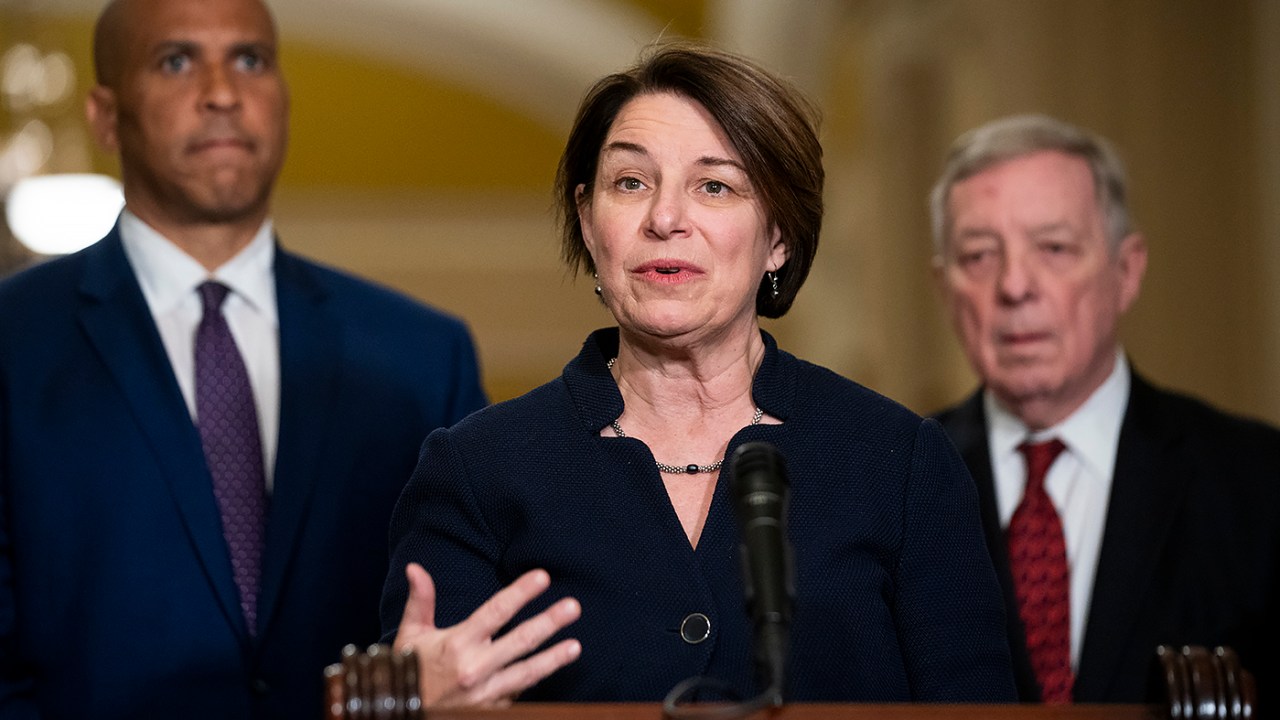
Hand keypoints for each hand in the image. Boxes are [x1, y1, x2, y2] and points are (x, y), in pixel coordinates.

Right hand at [392, 563, 581, 707]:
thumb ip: (420, 600)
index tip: (542, 577)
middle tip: (573, 607)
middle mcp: (474, 668)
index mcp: (457, 644)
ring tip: (575, 646)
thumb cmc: (408, 670)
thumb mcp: (411, 634)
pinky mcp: (490, 710)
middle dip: (549, 623)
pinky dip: (532, 680)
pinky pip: (517, 693)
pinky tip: (551, 666)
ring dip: (553, 659)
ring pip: (526, 673)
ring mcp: (485, 694)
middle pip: (520, 642)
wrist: (404, 713)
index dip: (521, 593)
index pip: (496, 612)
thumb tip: (415, 568)